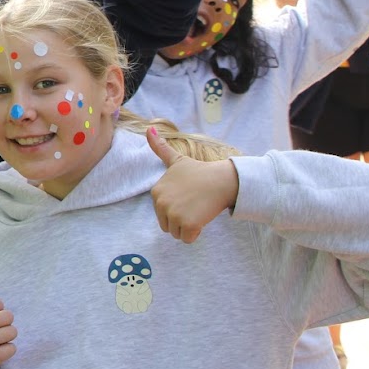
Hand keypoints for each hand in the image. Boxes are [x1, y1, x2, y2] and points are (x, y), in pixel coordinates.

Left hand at [147, 126, 238, 242]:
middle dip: (181, 220)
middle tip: (194, 204)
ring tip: (198, 210)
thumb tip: (148, 129)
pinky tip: (202, 218)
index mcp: (156, 192)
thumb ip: (160, 148)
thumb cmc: (200, 172)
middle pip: (168, 225)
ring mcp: (173, 214)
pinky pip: (187, 239)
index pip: (162, 213)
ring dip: (188, 228)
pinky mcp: (187, 224)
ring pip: (177, 234)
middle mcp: (160, 203)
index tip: (188, 195)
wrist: (221, 180)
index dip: (177, 208)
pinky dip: (196, 233)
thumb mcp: (176, 160)